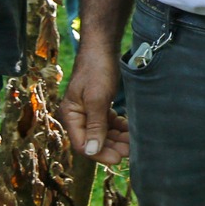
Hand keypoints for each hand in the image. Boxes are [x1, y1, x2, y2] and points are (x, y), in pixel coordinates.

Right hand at [60, 47, 130, 166]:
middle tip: (130, 151)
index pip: (83, 144)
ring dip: (117, 139)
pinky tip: (130, 130)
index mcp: (71, 116)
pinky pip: (108, 123)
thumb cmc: (97, 70)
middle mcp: (78, 116)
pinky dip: (119, 128)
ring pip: (103, 133)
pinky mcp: (99, 105)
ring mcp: (88, 111)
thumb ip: (96, 125)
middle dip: (111, 147)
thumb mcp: (97, 98)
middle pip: (94, 140)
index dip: (100, 153)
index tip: (118, 158)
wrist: (102, 47)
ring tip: (133, 142)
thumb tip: (92, 151)